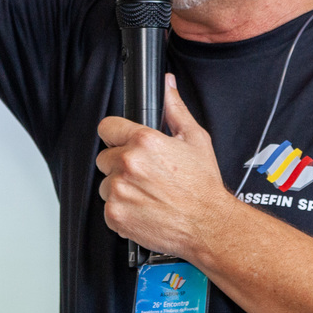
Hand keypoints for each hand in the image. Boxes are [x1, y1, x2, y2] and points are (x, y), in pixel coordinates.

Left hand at [96, 74, 235, 260]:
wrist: (208, 224)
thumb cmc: (203, 186)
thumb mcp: (195, 139)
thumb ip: (176, 110)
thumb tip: (168, 87)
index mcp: (144, 142)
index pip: (107, 127)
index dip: (116, 135)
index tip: (121, 143)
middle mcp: (128, 164)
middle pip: (105, 158)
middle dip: (120, 165)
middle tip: (144, 175)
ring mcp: (119, 190)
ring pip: (105, 184)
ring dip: (120, 188)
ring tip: (146, 194)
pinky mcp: (115, 214)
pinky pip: (107, 208)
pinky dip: (121, 210)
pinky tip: (142, 208)